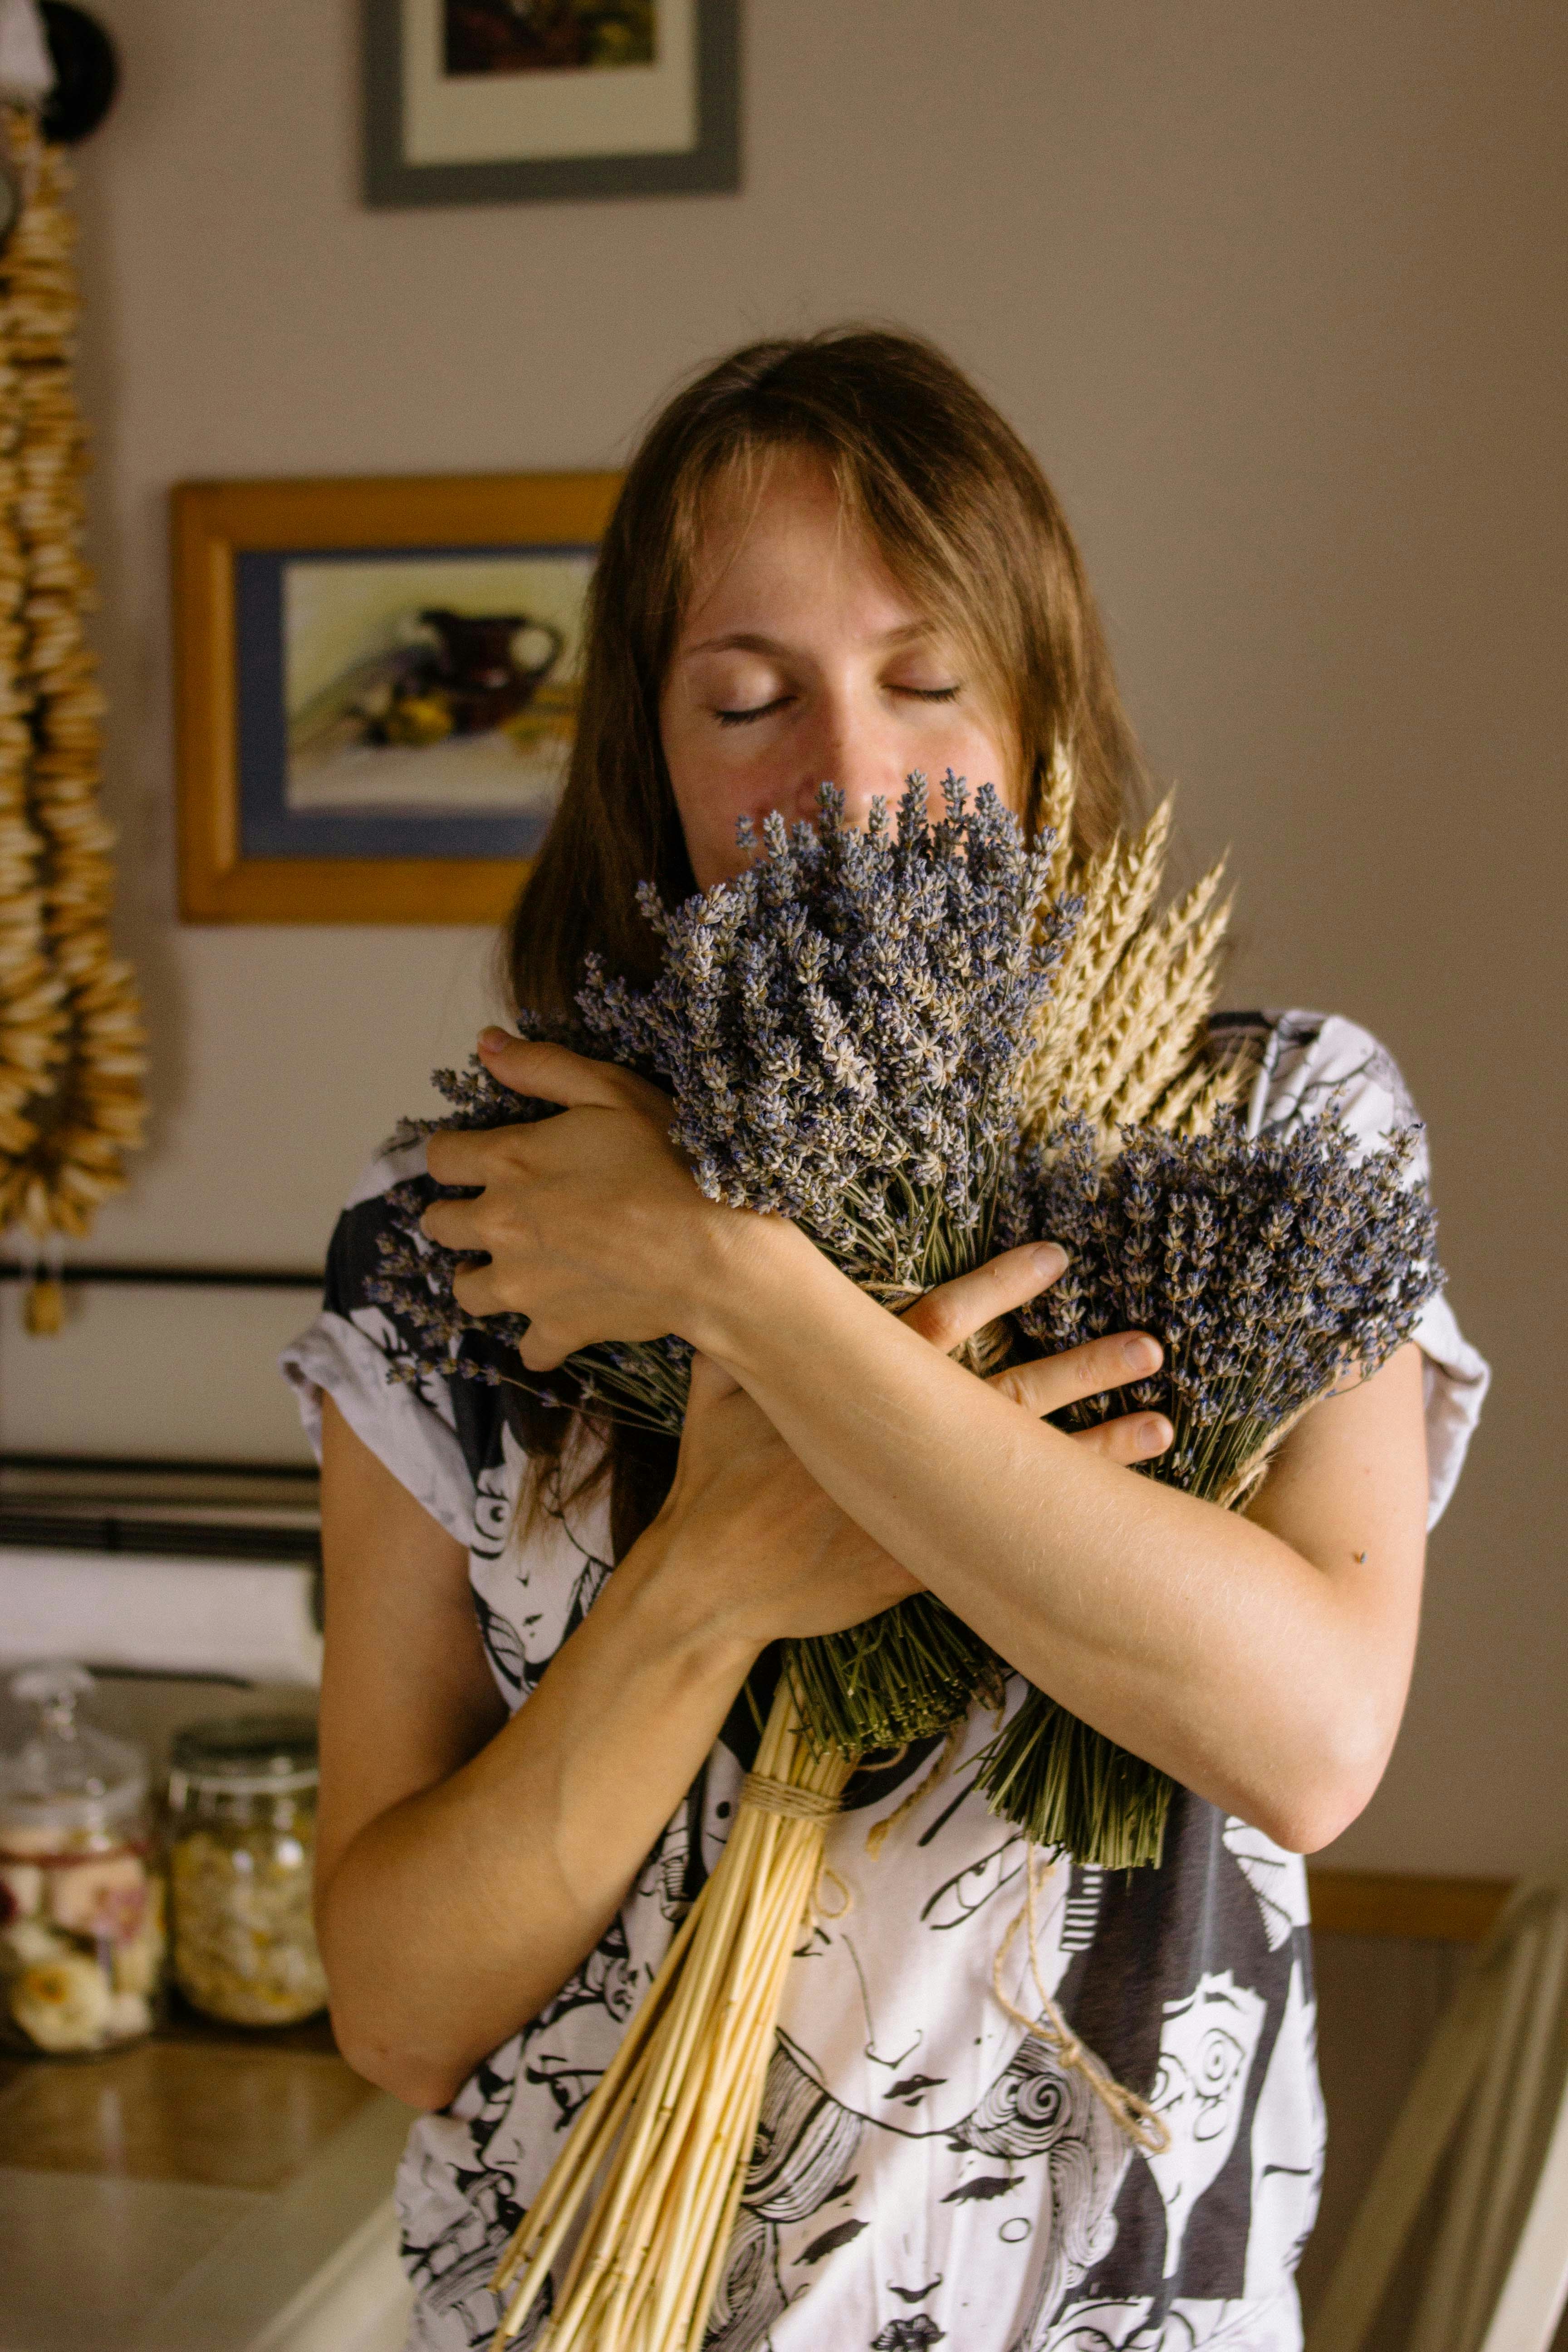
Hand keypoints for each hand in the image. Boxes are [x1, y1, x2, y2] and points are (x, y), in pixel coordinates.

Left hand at [421, 1030, 751, 1367]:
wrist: (716, 1253)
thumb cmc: (673, 1162)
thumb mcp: (613, 1091)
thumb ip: (543, 1067)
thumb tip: (486, 1044)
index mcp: (508, 1161)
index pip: (440, 1157)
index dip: (456, 1154)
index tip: (480, 1157)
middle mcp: (500, 1225)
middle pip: (439, 1224)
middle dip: (457, 1216)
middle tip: (496, 1211)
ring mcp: (524, 1285)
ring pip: (466, 1290)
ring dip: (480, 1278)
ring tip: (512, 1268)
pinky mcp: (557, 1329)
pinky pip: (527, 1348)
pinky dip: (539, 1338)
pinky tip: (562, 1318)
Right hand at [641, 1243, 1171, 1649]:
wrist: (710, 1582)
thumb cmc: (713, 1479)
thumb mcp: (716, 1389)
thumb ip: (740, 1324)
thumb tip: (732, 1260)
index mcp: (857, 1390)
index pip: (944, 1320)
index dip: (1002, 1285)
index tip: (1058, 1258)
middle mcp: (900, 1445)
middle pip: (1011, 1395)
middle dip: (1083, 1367)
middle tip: (1148, 1344)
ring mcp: (916, 1509)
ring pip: (1024, 1471)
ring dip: (1097, 1446)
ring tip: (1162, 1424)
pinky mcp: (921, 1565)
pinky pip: (1006, 1544)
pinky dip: (1059, 1533)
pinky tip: (1110, 1528)